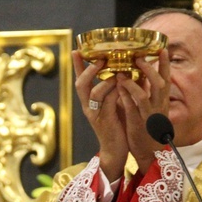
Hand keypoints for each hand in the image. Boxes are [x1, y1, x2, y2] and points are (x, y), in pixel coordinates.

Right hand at [72, 50, 128, 181]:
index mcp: (88, 102)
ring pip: (94, 93)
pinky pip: (108, 102)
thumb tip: (124, 70)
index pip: (80, 80)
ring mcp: (95, 115)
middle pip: (80, 85)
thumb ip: (115, 90)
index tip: (77, 50)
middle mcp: (88, 107)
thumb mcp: (114, 105)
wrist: (116, 151)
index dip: (77, 66)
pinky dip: (116, 92)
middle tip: (100, 60)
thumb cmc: (117, 127)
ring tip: (117, 72)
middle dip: (89, 70)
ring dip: (106, 80)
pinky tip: (123, 85)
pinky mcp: (105, 121)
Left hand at [116, 49, 170, 173]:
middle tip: (139, 57)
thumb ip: (147, 91)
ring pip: (145, 96)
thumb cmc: (147, 127)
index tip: (162, 48)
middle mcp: (158, 107)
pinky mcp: (138, 125)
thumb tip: (144, 72)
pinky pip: (132, 110)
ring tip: (122, 72)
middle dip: (150, 69)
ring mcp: (149, 116)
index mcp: (162, 101)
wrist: (148, 152)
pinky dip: (125, 98)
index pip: (166, 79)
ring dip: (134, 83)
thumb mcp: (150, 107)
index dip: (165, 64)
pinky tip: (118, 89)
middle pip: (159, 84)